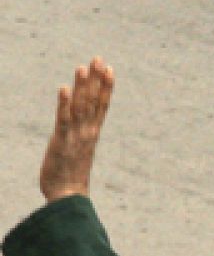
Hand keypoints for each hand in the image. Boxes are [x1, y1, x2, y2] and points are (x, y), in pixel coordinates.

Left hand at [40, 57, 113, 201]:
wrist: (68, 197)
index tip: (110, 69)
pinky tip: (65, 88)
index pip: (102, 106)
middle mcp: (87, 132)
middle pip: (94, 102)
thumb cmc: (71, 178)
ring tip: (83, 67)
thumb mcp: (77, 153)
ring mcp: (75, 136)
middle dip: (97, 80)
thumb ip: (78, 140)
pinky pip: (64, 119)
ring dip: (82, 86)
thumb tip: (81, 134)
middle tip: (99, 59)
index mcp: (92, 134)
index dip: (106, 87)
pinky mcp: (61, 141)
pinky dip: (64, 104)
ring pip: (81, 107)